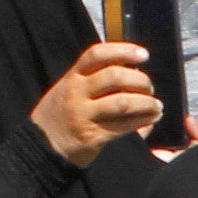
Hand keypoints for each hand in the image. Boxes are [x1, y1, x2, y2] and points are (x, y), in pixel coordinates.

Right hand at [29, 36, 160, 164]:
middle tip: (150, 87)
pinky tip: (151, 120)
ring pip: (123, 102)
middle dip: (140, 80)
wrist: (42, 146)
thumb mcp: (69, 89)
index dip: (123, 51)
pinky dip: (142, 122)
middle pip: (114, 77)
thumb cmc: (61, 113)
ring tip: (156, 105)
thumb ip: (92, 78)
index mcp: (72, 77)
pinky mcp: (92, 136)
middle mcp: (77, 93)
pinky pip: (123, 127)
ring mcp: (84, 115)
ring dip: (146, 103)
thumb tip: (131, 72)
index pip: (97, 54)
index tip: (143, 55)